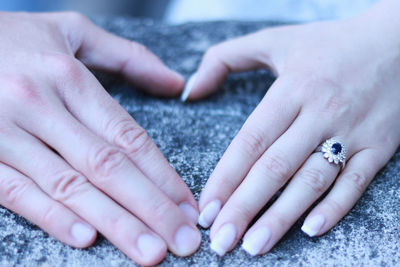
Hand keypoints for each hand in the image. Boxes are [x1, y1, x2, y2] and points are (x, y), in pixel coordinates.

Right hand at [0, 12, 200, 265]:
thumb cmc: (14, 40)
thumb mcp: (72, 33)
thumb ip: (128, 57)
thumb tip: (177, 82)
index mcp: (69, 78)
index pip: (128, 137)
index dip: (163, 175)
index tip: (188, 206)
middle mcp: (39, 105)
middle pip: (108, 167)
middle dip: (151, 209)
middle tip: (183, 241)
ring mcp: (4, 131)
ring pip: (69, 185)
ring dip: (114, 223)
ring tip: (149, 251)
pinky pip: (16, 190)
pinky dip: (51, 216)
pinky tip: (85, 238)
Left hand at [183, 0, 399, 255]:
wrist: (397, 40)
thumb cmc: (328, 44)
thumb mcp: (273, 40)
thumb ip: (224, 59)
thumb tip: (189, 91)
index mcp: (291, 89)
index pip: (251, 141)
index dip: (225, 177)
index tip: (206, 207)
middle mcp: (319, 113)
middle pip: (275, 167)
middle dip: (244, 207)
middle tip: (220, 241)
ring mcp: (352, 131)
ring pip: (312, 181)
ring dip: (282, 216)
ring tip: (253, 245)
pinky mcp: (379, 146)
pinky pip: (356, 181)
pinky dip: (335, 207)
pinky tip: (310, 230)